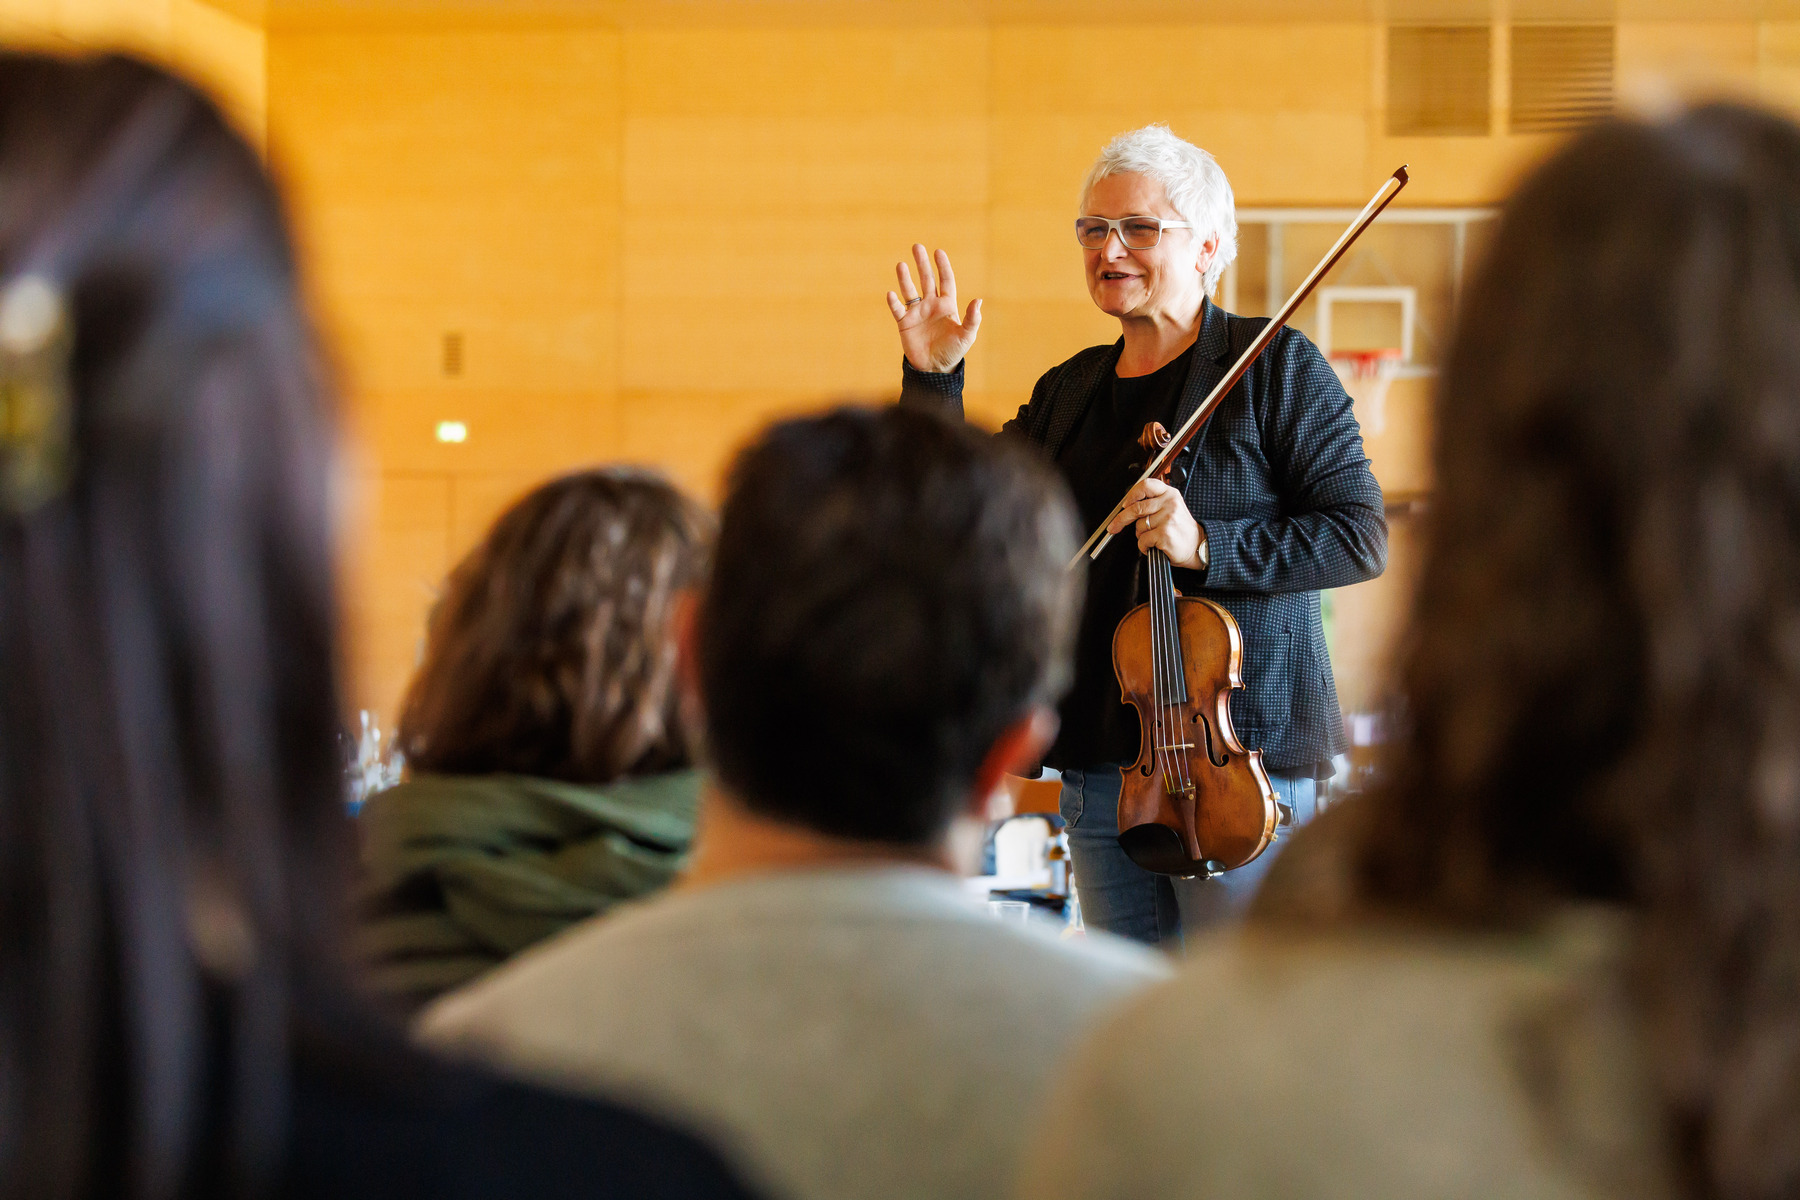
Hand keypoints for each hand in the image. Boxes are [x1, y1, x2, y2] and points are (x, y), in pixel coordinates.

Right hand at [885, 244, 981, 373]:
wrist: (934, 368)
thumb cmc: (953, 351)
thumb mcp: (966, 336)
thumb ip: (972, 319)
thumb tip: (978, 300)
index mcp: (947, 305)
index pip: (945, 281)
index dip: (942, 266)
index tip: (938, 251)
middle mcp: (931, 305)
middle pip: (926, 280)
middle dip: (922, 264)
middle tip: (917, 246)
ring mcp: (917, 313)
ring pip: (910, 291)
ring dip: (905, 278)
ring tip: (901, 264)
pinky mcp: (905, 323)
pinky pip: (898, 310)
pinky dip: (894, 302)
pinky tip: (891, 294)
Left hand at [1106, 478, 1205, 568]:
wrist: (1197, 546)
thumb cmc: (1180, 529)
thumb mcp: (1172, 508)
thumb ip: (1154, 502)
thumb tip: (1128, 506)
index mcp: (1170, 494)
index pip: (1146, 485)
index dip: (1132, 494)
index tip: (1125, 504)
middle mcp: (1170, 503)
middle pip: (1136, 508)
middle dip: (1122, 519)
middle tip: (1115, 526)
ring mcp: (1168, 518)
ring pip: (1139, 526)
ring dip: (1141, 536)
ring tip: (1154, 537)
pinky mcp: (1164, 534)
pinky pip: (1143, 540)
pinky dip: (1144, 547)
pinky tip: (1154, 546)